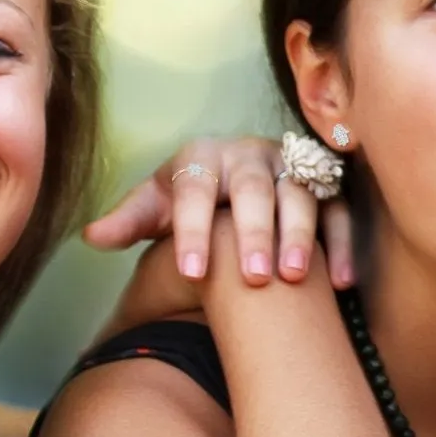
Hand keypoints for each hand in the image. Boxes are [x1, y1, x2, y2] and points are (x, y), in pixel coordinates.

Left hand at [84, 135, 356, 288]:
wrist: (236, 181)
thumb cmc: (190, 199)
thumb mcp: (156, 204)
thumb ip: (129, 221)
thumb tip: (92, 236)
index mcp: (203, 155)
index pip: (195, 187)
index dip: (192, 228)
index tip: (190, 273)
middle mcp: (250, 154)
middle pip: (254, 188)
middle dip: (254, 231)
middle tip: (253, 276)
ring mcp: (292, 167)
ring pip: (301, 195)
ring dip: (300, 235)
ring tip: (295, 277)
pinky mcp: (326, 185)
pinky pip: (340, 210)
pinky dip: (343, 244)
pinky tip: (343, 282)